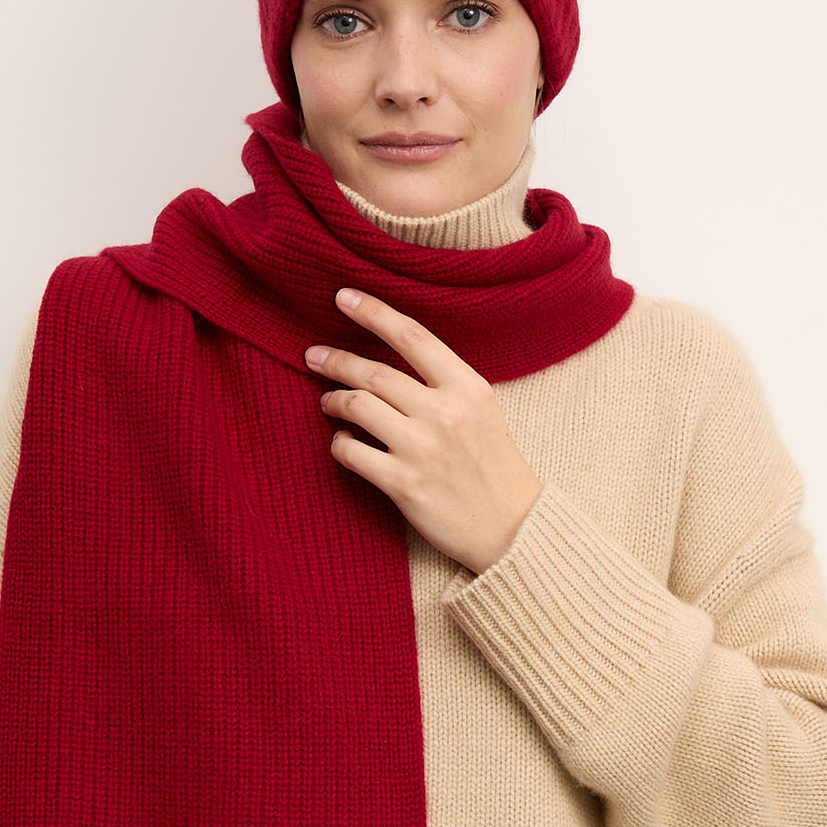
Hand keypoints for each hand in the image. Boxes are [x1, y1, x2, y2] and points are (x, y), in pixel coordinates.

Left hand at [304, 286, 543, 576]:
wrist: (512, 529)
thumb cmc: (494, 468)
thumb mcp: (483, 411)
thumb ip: (444, 384)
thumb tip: (390, 361)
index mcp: (467, 387)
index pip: (411, 336)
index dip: (372, 312)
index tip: (343, 297)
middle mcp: (444, 413)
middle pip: (373, 372)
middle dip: (335, 360)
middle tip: (314, 355)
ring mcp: (422, 449)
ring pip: (356, 407)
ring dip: (333, 401)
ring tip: (327, 401)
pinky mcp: (403, 484)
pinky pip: (350, 452)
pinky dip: (338, 442)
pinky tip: (342, 441)